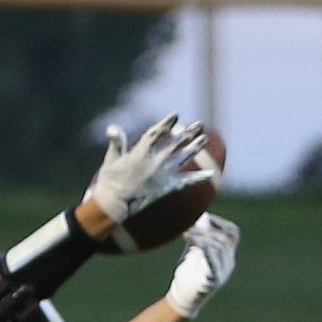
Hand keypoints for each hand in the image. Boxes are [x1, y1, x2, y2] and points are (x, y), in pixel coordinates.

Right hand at [88, 113, 208, 224]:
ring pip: (182, 159)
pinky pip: (186, 183)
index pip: (156, 134)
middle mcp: (154, 163)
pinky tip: (212, 173)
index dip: (166, 124)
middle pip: (175, 144)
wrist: (113, 207)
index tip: (175, 115)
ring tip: (205, 139)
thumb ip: (117, 142)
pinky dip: (198, 178)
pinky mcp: (166, 189)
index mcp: (139, 153)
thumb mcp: (111, 159)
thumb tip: (112, 128)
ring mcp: (162, 176)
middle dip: (188, 134)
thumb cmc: (109, 182)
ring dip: (195, 148)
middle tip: (199, 124)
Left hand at [165, 213, 239, 318]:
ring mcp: (223, 273)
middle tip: (189, 227)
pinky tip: (201, 242)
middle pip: (224, 239)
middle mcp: (228, 263)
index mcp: (226, 255)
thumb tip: (200, 216)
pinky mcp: (214, 281)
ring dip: (201, 237)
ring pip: (219, 248)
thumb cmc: (189, 273)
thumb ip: (198, 235)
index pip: (233, 233)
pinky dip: (208, 251)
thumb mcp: (194, 250)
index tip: (205, 217)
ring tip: (186, 233)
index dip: (221, 222)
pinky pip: (214, 263)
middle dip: (205, 229)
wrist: (184, 298)